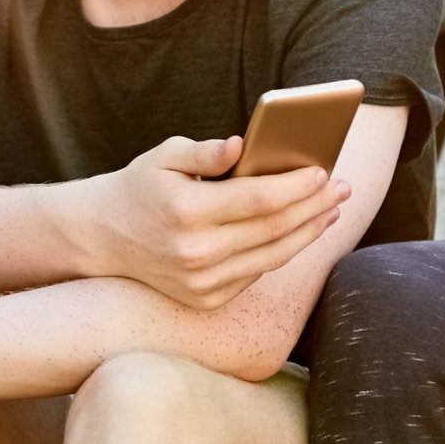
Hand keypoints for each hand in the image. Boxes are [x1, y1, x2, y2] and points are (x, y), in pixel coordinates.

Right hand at [74, 137, 347, 309]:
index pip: (260, 200)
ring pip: (273, 257)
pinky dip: (282, 251)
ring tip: (330, 211)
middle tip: (343, 189)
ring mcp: (201, 282)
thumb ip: (206, 152)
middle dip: (314, 207)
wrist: (101, 238)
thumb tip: (243, 145)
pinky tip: (300, 231)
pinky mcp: (205, 298)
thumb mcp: (164, 156)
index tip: (324, 171)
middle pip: (274, 230)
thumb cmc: (140, 187)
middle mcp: (195, 253)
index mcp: (186, 212)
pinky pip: (256, 273)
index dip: (298, 186)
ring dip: (308, 233)